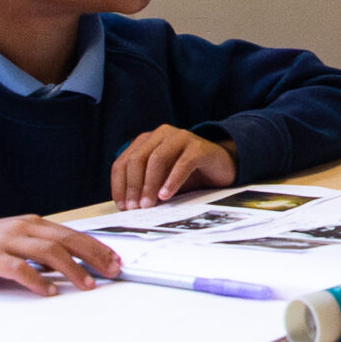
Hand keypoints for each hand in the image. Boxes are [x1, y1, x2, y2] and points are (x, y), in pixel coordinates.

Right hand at [0, 217, 119, 295]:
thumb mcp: (17, 241)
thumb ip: (42, 248)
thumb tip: (77, 262)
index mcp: (32, 223)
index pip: (73, 234)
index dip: (97, 247)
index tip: (115, 260)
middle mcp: (22, 228)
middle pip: (67, 240)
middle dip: (94, 256)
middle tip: (111, 271)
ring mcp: (5, 241)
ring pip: (49, 252)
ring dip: (73, 269)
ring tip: (88, 285)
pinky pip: (19, 269)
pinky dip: (37, 281)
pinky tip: (50, 291)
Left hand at [110, 127, 238, 208]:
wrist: (221, 168)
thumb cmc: (188, 175)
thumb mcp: (160, 179)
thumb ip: (144, 185)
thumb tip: (127, 206)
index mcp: (147, 140)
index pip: (123, 162)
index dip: (119, 184)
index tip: (122, 205)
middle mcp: (162, 134)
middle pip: (137, 159)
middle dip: (133, 186)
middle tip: (134, 207)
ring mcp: (181, 137)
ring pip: (156, 159)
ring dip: (149, 185)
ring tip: (148, 205)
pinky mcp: (199, 147)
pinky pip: (182, 164)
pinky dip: (172, 181)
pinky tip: (166, 195)